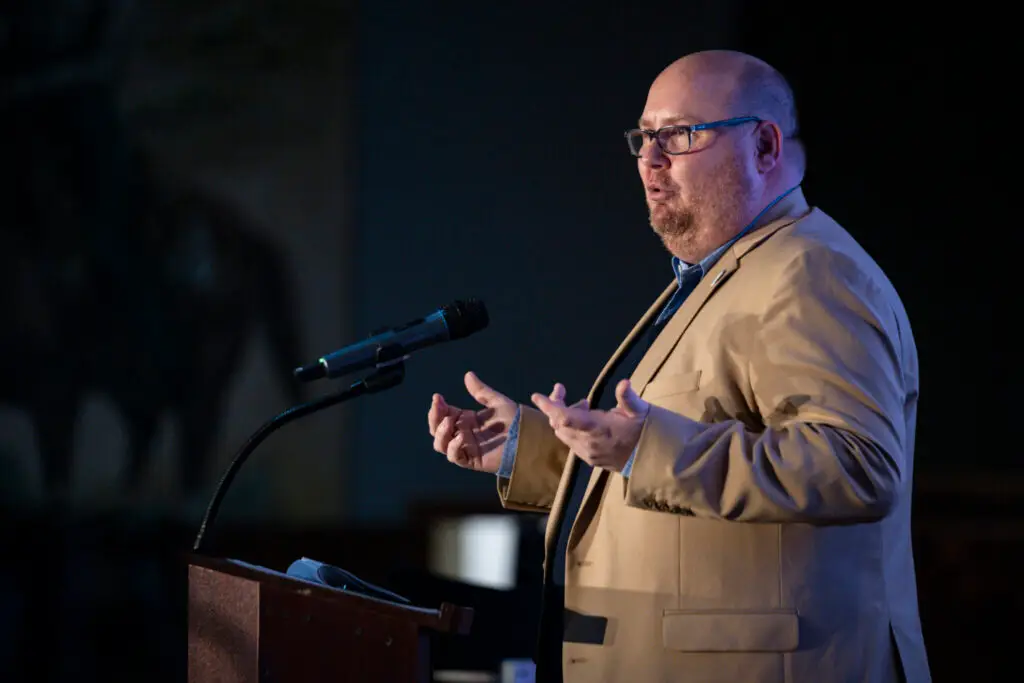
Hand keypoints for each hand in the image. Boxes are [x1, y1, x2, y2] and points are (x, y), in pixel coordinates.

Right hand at [427, 371, 517, 472]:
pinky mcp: (473, 460)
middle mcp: (463, 433)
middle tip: (439, 406)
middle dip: (434, 418)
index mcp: (467, 420)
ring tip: (448, 422)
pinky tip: (461, 437)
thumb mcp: (497, 402)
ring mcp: (467, 447)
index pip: (444, 414)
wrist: (530, 439)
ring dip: (440, 433)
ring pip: (441, 444)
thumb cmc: (516, 421)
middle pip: (438, 429)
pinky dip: (454, 448)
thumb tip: (468, 374)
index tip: (438, 397)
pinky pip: (455, 457)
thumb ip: (481, 391)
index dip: (438, 407)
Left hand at [530, 379, 649, 471]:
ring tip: (583, 405)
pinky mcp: (588, 459)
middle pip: (558, 424)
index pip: (564, 418)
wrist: (651, 461)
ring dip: (563, 417)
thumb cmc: (645, 431)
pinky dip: (569, 428)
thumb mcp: (641, 412)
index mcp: (597, 428)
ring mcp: (587, 453)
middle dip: (554, 406)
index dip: (549, 407)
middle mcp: (587, 443)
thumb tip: (624, 383)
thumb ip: (629, 398)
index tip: (537, 396)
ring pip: (562, 433)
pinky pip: (570, 441)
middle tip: (561, 390)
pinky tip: (584, 420)